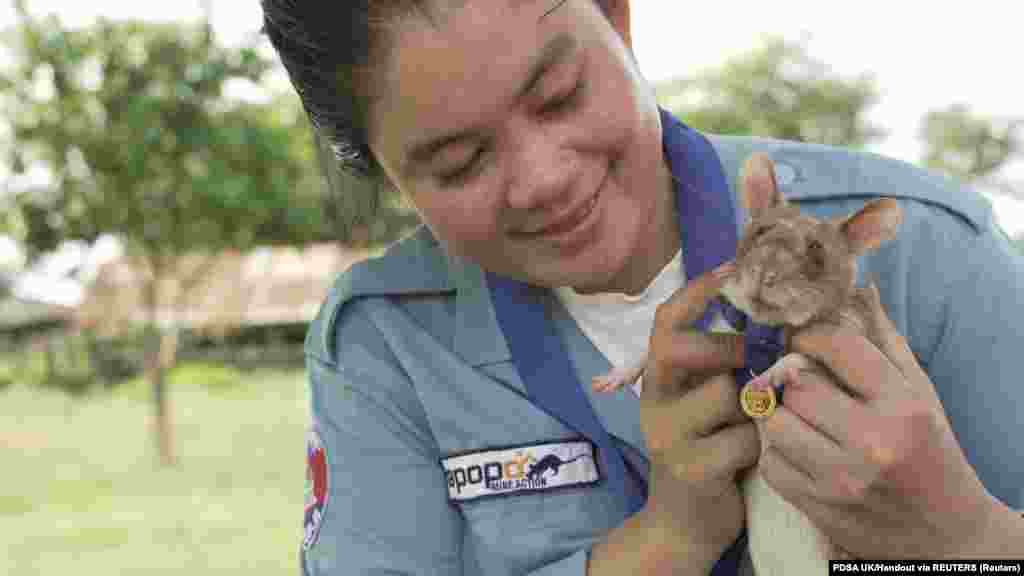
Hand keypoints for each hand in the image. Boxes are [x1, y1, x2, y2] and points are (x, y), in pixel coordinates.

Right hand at [640, 263, 759, 570]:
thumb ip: (727, 365)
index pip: (665, 321)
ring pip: (723, 393)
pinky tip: (765, 452)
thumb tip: (777, 314)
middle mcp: (655, 400)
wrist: (686, 522)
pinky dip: (764, 443)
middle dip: (729, 346)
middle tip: (760, 359)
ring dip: (759, 400)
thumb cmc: (710, 448)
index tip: (733, 267)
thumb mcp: (709, 401)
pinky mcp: (691, 469)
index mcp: (659, 377)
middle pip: (677, 347)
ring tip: (769, 414)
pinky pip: (742, 439)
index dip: (697, 291)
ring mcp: (668, 435)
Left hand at [751, 283, 1005, 558]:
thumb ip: (882, 341)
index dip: (811, 335)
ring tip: (792, 409)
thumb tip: (854, 286)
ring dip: (776, 412)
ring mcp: (842, 479)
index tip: (806, 339)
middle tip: (791, 374)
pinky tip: (795, 444)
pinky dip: (774, 449)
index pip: (837, 346)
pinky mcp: (818, 507)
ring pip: (773, 422)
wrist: (944, 535)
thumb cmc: (929, 452)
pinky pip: (770, 462)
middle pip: (796, 385)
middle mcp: (872, 442)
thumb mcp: (918, 393)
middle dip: (789, 376)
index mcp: (902, 406)